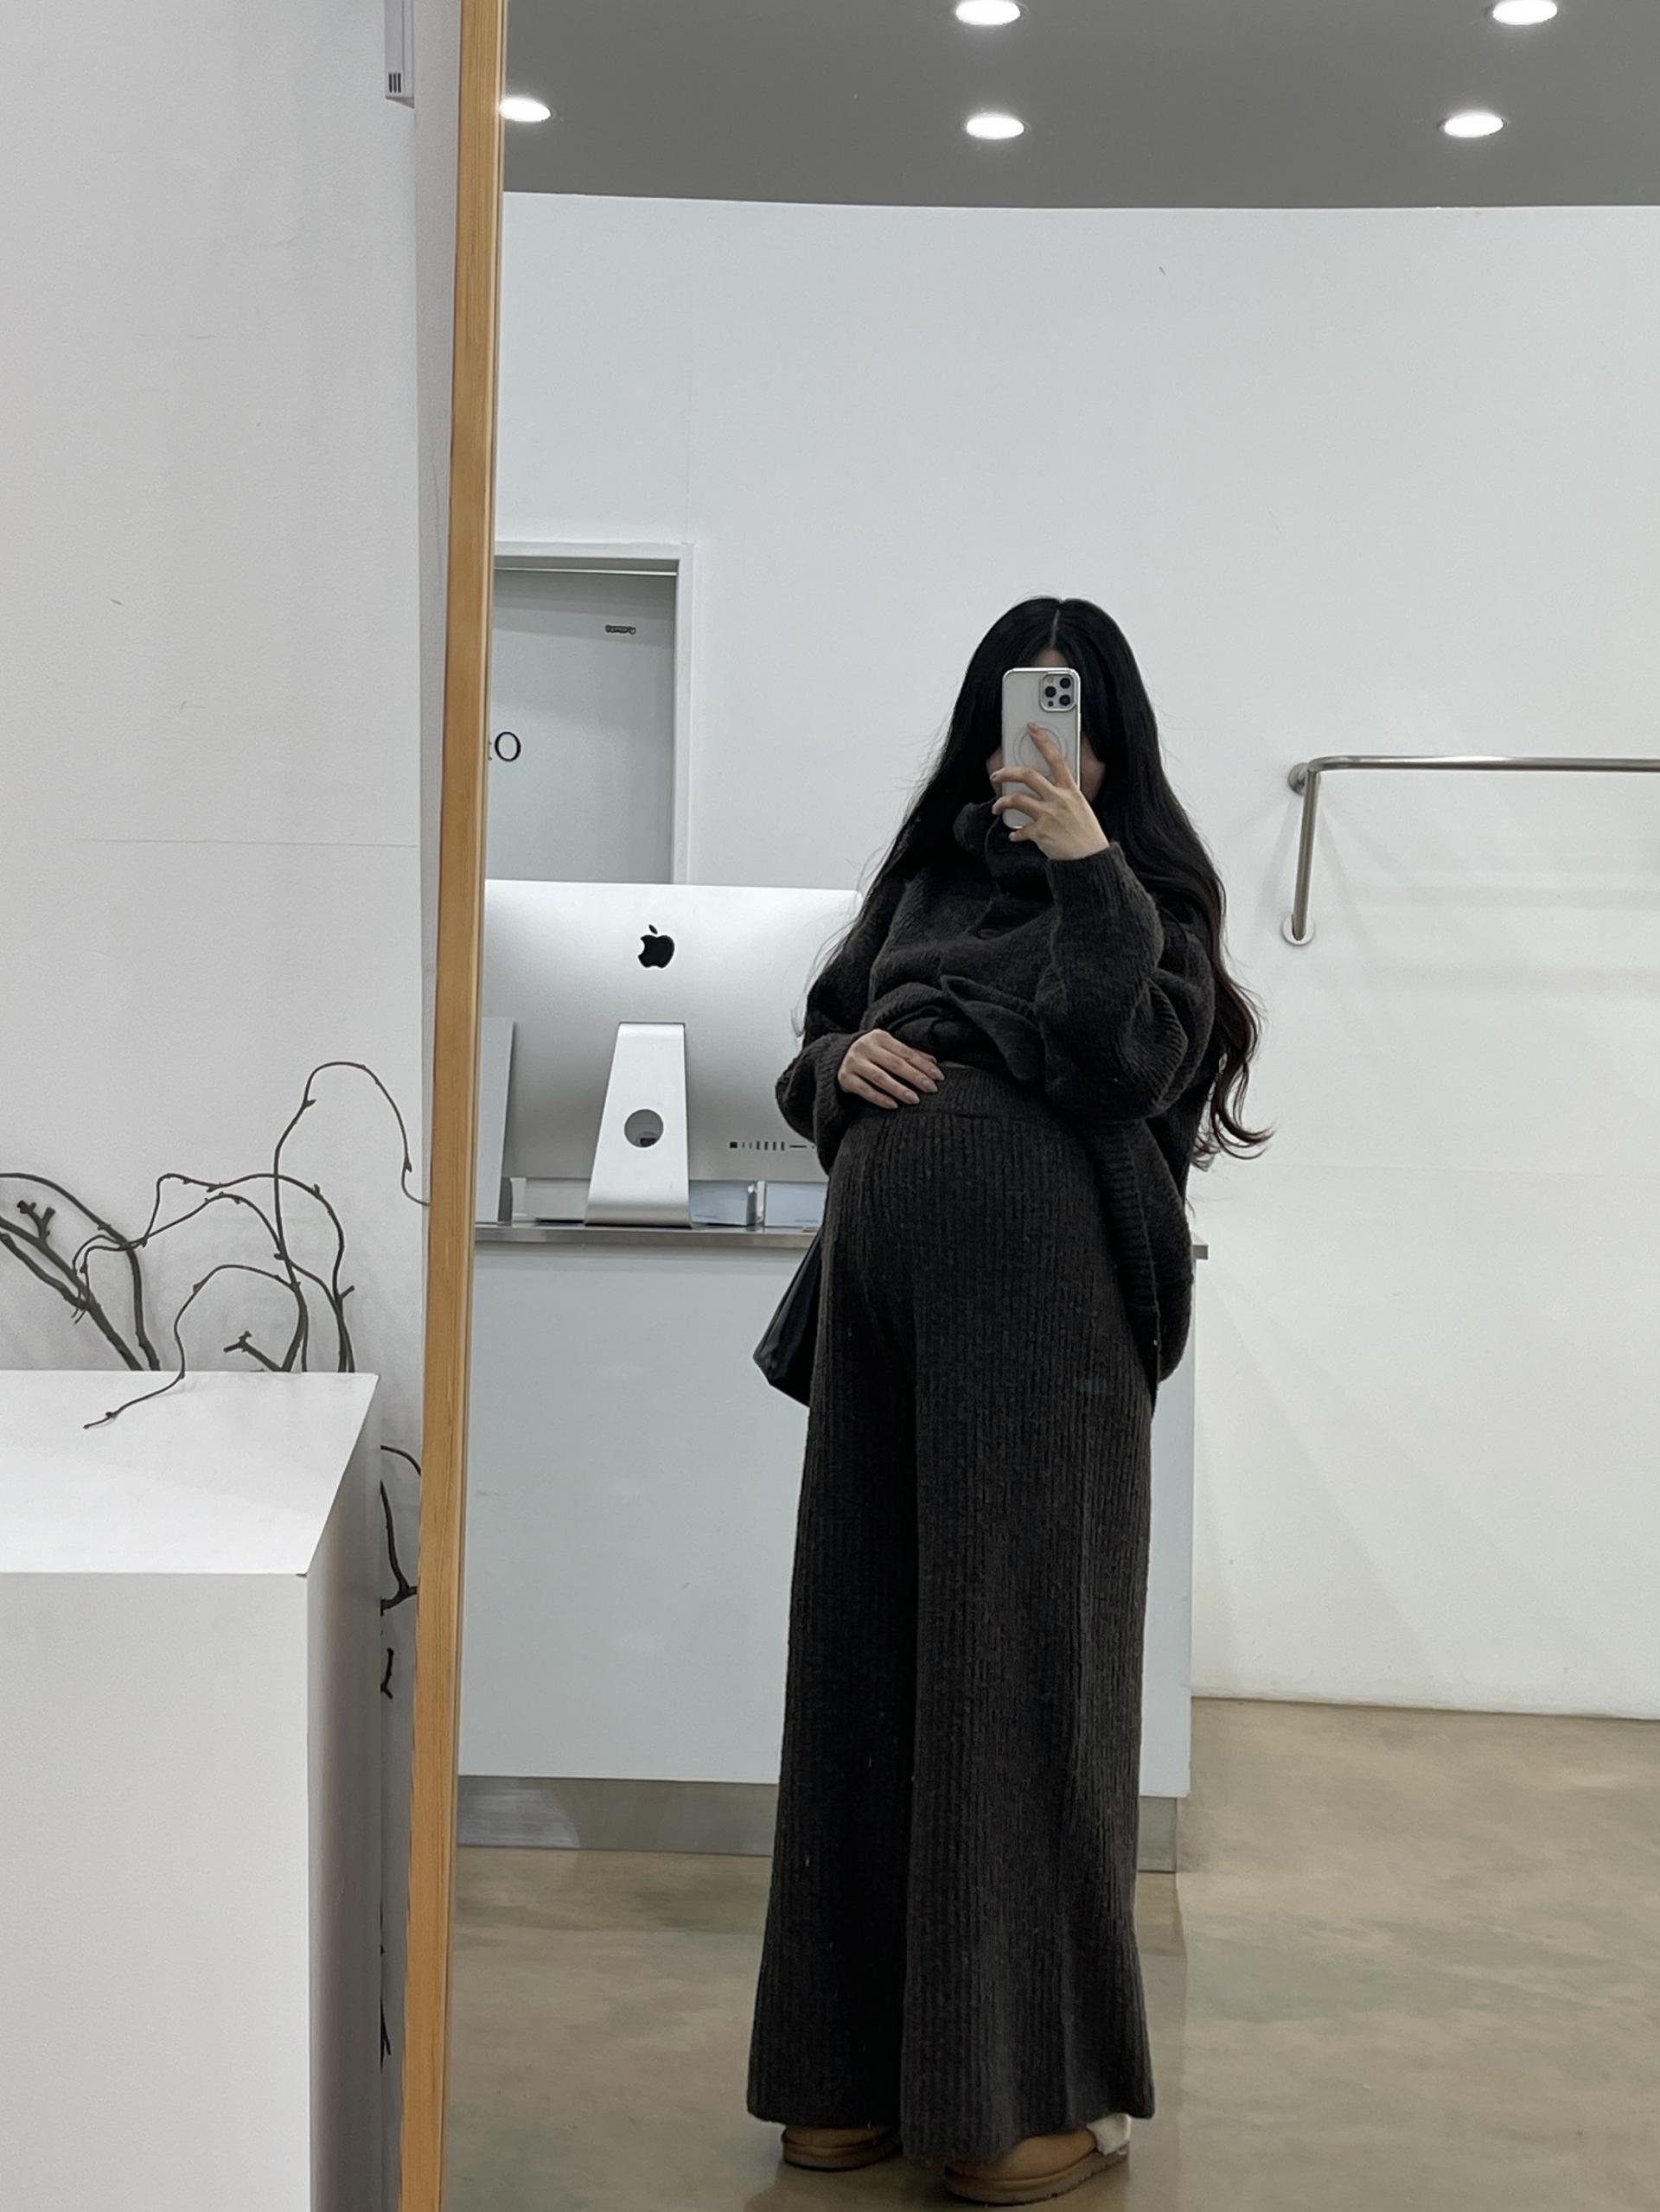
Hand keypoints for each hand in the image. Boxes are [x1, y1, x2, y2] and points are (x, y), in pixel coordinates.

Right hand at [836, 1029, 941, 1109]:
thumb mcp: (887, 1049)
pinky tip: (893, 1105)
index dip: (923, 1065)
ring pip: (880, 1077)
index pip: (905, 1052)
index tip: (938, 1077)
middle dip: (915, 1077)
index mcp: (879, 1037)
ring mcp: (853, 1063)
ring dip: (899, 1089)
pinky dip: (880, 1098)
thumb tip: (933, 1062)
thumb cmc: (871, 1055)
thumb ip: (909, 1054)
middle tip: (931, 1089)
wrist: (837, 1058)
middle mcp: (865, 1047)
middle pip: (895, 1064)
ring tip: (915, 1100)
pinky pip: (865, 1090)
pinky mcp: (845, 1078)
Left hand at [990, 727, 1109, 861]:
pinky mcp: (1040, 833)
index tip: (1032, 730)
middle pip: (1028, 774)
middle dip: (1007, 772)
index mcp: (1071, 790)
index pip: (1056, 759)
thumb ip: (1065, 797)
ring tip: (997, 808)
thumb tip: (1050, 793)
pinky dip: (1015, 834)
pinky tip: (1014, 836)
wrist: (1090, 859)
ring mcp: (1048, 815)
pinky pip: (1019, 830)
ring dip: (1001, 803)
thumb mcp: (1082, 808)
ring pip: (1016, 799)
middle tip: (997, 775)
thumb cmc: (1088, 835)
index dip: (1043, 741)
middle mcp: (1058, 799)